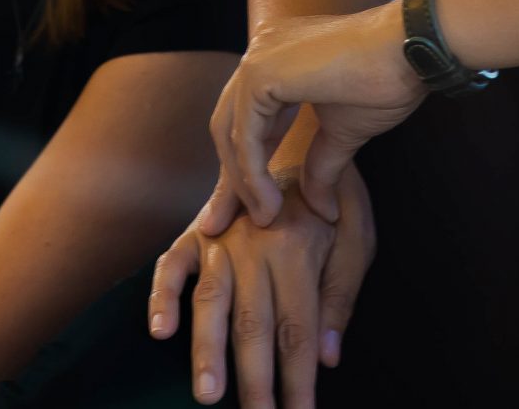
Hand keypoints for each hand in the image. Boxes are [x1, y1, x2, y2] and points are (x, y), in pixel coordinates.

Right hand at [151, 160, 374, 407]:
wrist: (302, 135)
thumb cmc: (335, 196)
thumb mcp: (358, 238)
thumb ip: (341, 297)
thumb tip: (327, 358)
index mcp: (298, 248)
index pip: (297, 331)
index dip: (298, 381)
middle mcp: (255, 244)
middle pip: (253, 326)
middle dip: (255, 382)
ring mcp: (221, 237)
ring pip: (210, 303)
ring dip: (207, 352)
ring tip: (207, 393)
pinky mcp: (197, 230)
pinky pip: (172, 265)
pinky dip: (162, 297)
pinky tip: (160, 331)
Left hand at [203, 5, 423, 230]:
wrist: (410, 48)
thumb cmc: (384, 79)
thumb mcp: (342, 132)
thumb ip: (320, 165)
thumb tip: (319, 210)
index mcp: (275, 58)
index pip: (247, 120)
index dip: (246, 168)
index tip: (251, 209)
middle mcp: (259, 52)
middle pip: (229, 126)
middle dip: (228, 180)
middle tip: (218, 225)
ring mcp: (257, 59)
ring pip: (231, 132)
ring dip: (242, 183)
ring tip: (261, 220)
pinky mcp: (261, 73)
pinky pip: (246, 135)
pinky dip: (253, 174)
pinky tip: (269, 204)